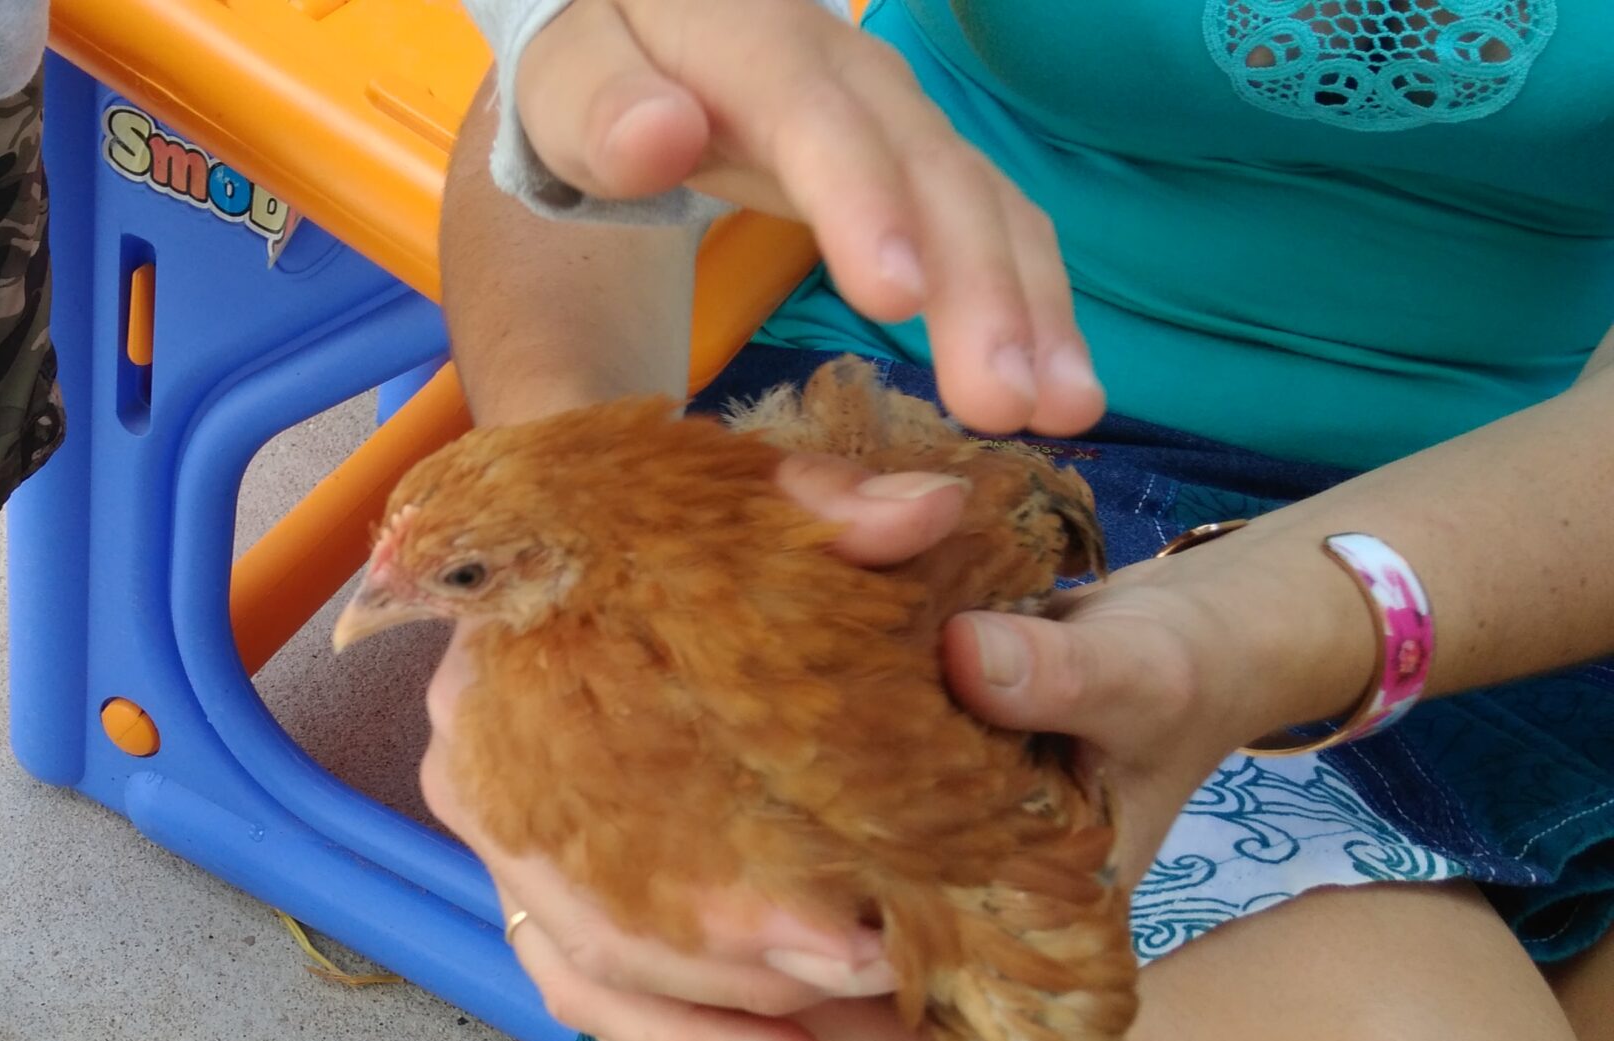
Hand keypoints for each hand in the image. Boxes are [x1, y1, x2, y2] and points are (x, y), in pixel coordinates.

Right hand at [420, 459, 1236, 1040]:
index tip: (845, 935)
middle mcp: (488, 775)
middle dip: (730, 995)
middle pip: (593, 926)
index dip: (716, 898)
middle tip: (866, 1013)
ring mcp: (512, 846)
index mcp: (510, 675)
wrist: (602, 523)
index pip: (599, 817)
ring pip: (588, 981)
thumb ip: (833, 502)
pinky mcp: (553, 892)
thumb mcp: (762, 496)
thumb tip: (924, 517)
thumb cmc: (681, 516)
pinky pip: (588, 1003)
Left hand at [510, 0, 1100, 437]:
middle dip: (975, 288)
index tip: (896, 299)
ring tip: (1059, 411)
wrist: (650, 26)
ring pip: (984, 202)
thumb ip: (602, 110)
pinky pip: (1000, 225)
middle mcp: (850, 69)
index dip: (862, 201)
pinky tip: (1063, 387)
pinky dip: (1038, 305)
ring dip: (1029, 309)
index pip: (812, 116)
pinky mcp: (928, 161)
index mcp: (751, 37)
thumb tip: (660, 137)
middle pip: (926, 170)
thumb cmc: (598, 75)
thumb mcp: (567, 83)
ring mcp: (902, 114)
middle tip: (1000, 401)